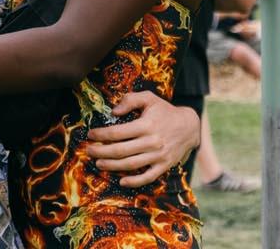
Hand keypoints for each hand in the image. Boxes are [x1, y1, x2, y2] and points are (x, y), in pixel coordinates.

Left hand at [84, 91, 199, 187]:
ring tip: (99, 164)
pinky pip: (147, 177)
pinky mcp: (164, 166)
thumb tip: (113, 111)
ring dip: (112, 166)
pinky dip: (134, 182)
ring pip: (131, 165)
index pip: (117, 132)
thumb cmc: (165, 111)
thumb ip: (131, 99)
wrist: (189, 126)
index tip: (91, 135)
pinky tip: (121, 181)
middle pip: (120, 150)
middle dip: (101, 152)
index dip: (101, 135)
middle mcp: (152, 141)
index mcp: (146, 124)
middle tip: (89, 151)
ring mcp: (158, 156)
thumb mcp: (149, 98)